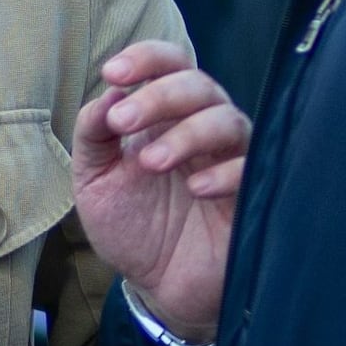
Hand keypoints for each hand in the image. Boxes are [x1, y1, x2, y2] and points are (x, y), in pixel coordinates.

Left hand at [69, 42, 245, 344]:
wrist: (159, 286)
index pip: (170, 65)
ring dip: (186, 133)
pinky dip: (225, 173)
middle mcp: (202, 128)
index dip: (146, 58)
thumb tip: (105, 94)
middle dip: (159, 96)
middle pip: (198, 85)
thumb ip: (93, 136)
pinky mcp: (251, 196)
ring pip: (227, 120)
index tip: (113, 73)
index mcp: (165, 116)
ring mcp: (230, 160)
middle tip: (122, 122)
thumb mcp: (95, 181)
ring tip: (150, 163)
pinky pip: (252, 168)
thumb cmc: (132, 225)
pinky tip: (196, 188)